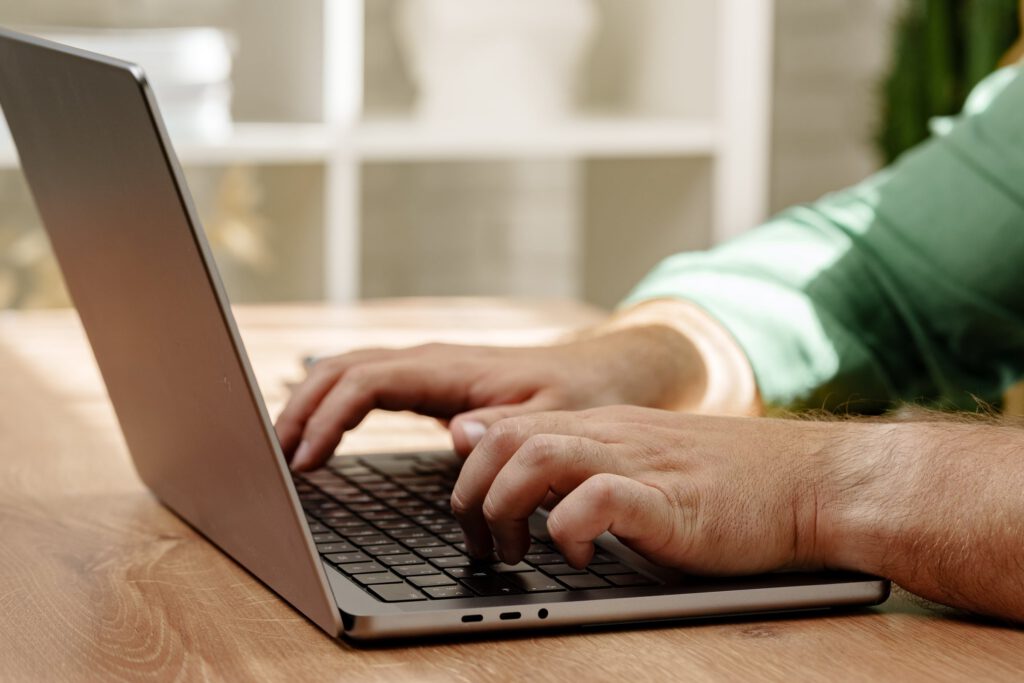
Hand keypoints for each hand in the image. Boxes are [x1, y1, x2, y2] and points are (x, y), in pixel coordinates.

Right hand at [276, 325, 705, 469]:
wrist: (602, 372)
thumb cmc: (580, 395)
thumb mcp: (558, 416)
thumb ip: (512, 427)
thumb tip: (453, 435)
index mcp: (452, 367)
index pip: (367, 382)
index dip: (329, 418)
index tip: (306, 460)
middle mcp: (431, 360)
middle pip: (342, 370)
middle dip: (302, 410)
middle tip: (273, 461)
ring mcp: (428, 368)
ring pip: (347, 372)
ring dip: (310, 405)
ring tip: (281, 449)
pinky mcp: (430, 383)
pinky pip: (366, 386)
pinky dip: (333, 406)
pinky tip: (320, 437)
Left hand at [451, 406, 833, 573]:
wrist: (813, 480)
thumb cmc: (733, 485)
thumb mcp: (647, 461)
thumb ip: (590, 463)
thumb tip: (528, 477)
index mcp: (603, 428)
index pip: (508, 425)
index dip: (471, 469)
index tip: (470, 513)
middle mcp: (612, 437)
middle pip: (506, 438)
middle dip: (473, 494)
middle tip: (485, 543)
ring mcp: (640, 464)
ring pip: (538, 457)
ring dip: (508, 509)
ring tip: (520, 551)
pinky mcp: (670, 501)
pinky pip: (598, 498)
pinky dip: (570, 529)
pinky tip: (583, 556)